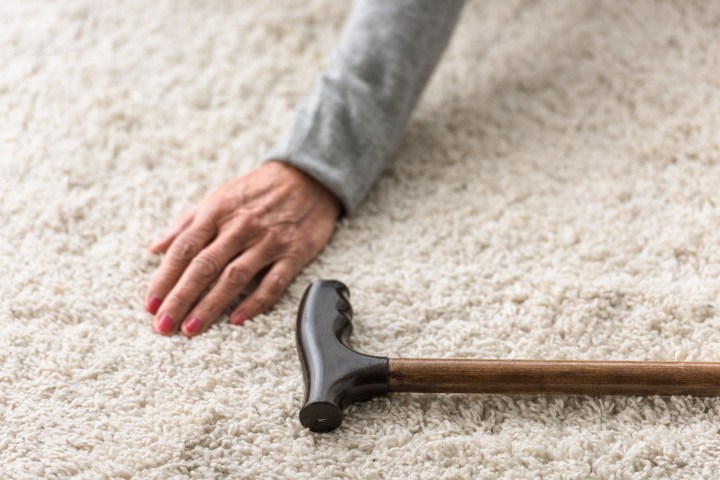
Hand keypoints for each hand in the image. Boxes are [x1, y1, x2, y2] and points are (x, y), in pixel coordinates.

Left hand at [145, 161, 341, 336]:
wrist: (308, 178)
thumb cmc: (258, 190)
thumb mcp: (219, 197)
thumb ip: (187, 224)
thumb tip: (155, 248)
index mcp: (217, 212)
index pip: (184, 249)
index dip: (165, 278)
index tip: (151, 304)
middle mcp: (241, 227)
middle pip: (204, 267)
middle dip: (181, 298)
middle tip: (164, 325)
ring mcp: (268, 241)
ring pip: (234, 277)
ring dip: (210, 305)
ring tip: (192, 329)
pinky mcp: (294, 253)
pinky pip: (273, 283)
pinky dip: (255, 303)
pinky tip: (237, 320)